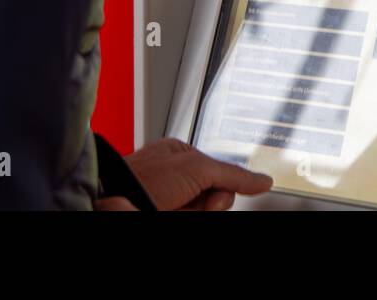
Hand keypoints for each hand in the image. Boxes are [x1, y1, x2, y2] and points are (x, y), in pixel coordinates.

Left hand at [120, 138, 273, 210]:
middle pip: (215, 195)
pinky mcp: (167, 215)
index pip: (222, 172)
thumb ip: (232, 173)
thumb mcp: (196, 167)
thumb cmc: (143, 177)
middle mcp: (177, 178)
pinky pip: (194, 218)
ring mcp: (171, 201)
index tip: (217, 195)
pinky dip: (190, 217)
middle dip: (209, 202)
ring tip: (174, 209)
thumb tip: (263, 180)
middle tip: (190, 202)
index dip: (223, 186)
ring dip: (197, 212)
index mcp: (183, 156)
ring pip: (205, 210)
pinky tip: (173, 214)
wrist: (113, 201)